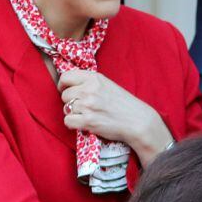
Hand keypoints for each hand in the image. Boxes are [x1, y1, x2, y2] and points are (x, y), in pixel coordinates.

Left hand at [59, 70, 173, 165]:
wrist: (138, 120)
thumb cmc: (124, 104)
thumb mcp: (108, 85)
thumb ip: (90, 83)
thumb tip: (70, 86)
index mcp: (95, 78)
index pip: (66, 77)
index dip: (63, 85)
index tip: (67, 90)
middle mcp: (90, 89)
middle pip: (65, 95)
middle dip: (71, 102)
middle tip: (83, 107)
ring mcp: (88, 105)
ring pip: (66, 108)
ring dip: (74, 114)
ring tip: (87, 115)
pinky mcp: (88, 121)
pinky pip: (68, 121)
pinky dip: (73, 124)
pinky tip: (84, 124)